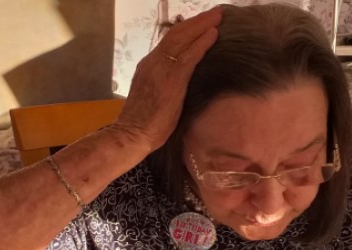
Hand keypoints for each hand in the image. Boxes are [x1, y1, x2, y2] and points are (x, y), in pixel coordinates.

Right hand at [113, 7, 221, 150]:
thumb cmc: (145, 124)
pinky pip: (189, 56)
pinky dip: (202, 43)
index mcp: (149, 65)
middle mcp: (153, 62)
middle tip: (216, 13)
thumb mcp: (155, 96)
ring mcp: (161, 69)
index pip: (170, 40)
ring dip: (202, 25)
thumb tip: (183, 79)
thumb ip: (166, 83)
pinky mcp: (171, 80)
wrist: (132, 134)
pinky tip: (214, 34)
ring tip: (218, 17)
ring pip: (183, 39)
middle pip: (177, 34)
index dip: (187, 29)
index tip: (202, 23)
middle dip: (197, 21)